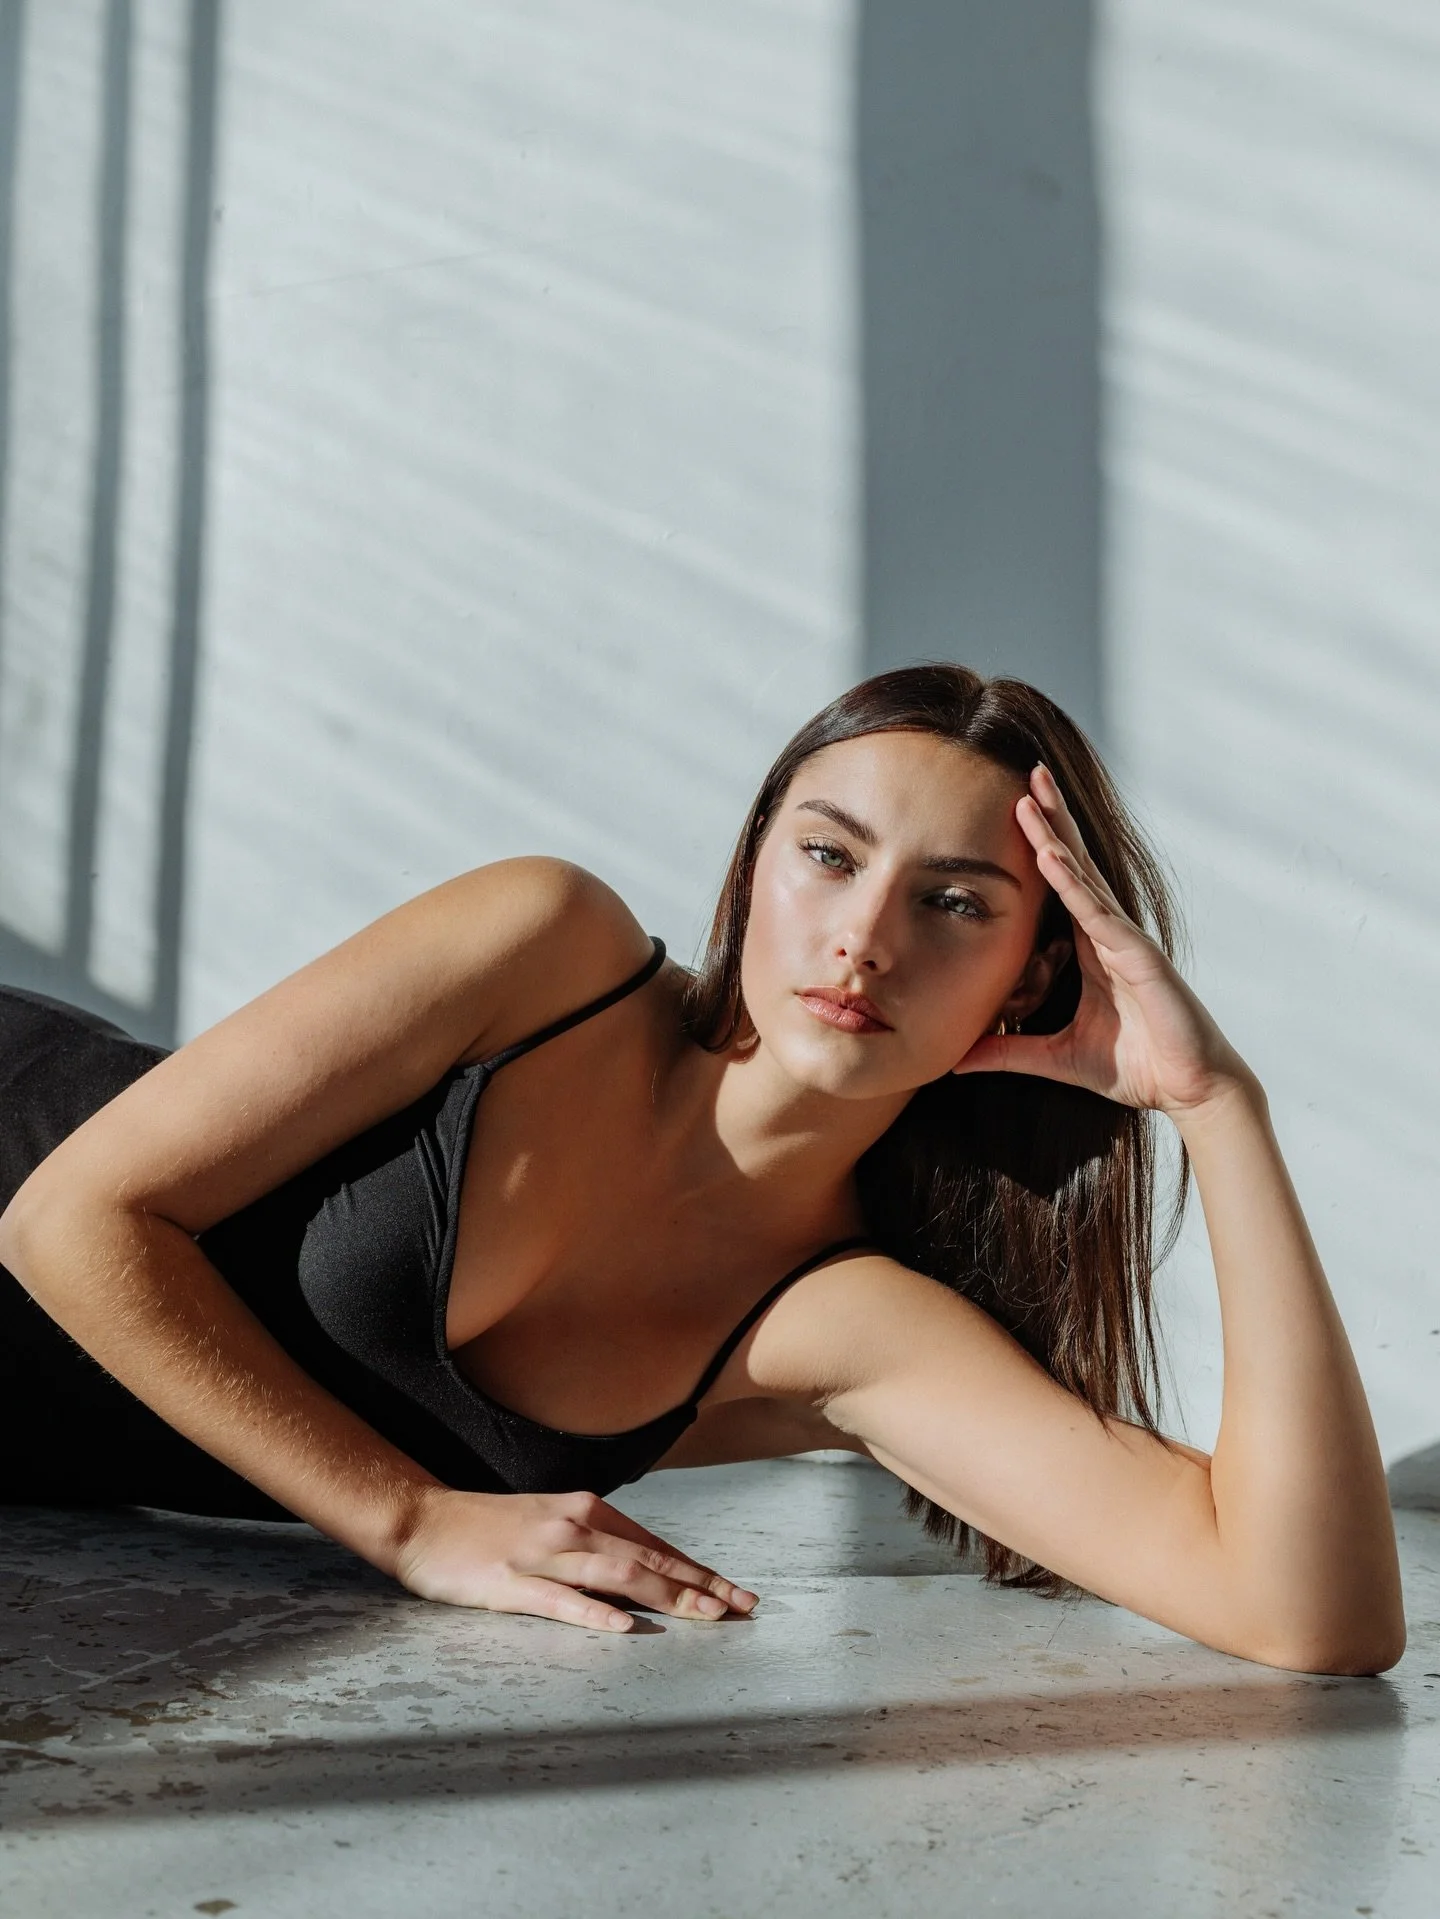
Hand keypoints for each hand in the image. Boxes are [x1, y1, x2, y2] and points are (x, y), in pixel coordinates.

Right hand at [392, 1486, 757, 1631]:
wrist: (423, 1520)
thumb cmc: (489, 1527)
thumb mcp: (551, 1522)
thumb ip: (594, 1542)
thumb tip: (642, 1567)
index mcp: (585, 1512)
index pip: (656, 1545)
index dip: (699, 1570)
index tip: (737, 1593)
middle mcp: (572, 1527)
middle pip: (647, 1560)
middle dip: (700, 1585)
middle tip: (743, 1608)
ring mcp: (543, 1555)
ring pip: (617, 1576)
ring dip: (666, 1595)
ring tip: (705, 1616)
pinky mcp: (511, 1583)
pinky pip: (559, 1600)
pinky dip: (595, 1613)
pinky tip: (624, 1628)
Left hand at [952, 764, 1248, 1116]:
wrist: (1188, 1090)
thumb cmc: (1136, 1068)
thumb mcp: (1056, 1058)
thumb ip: (1009, 1052)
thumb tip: (958, 1060)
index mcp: (1092, 948)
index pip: (1061, 885)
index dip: (1041, 845)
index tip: (1014, 807)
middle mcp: (1108, 933)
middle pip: (1074, 863)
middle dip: (1051, 818)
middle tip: (1027, 773)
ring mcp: (1124, 939)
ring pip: (1083, 875)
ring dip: (1055, 833)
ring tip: (1031, 794)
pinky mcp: (1137, 955)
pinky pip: (1097, 911)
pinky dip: (1073, 881)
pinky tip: (1050, 853)